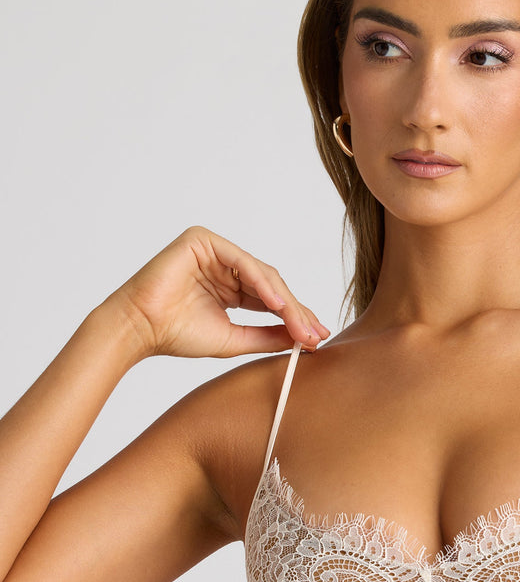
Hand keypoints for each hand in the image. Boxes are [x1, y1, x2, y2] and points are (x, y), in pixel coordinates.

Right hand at [101, 224, 329, 358]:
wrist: (141, 329)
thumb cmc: (178, 334)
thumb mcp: (235, 339)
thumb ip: (268, 336)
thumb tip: (305, 340)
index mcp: (230, 288)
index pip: (270, 300)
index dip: (295, 318)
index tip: (317, 339)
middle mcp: (224, 267)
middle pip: (271, 285)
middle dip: (296, 311)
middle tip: (315, 334)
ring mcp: (214, 251)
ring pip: (261, 273)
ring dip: (284, 300)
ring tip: (301, 324)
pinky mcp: (203, 240)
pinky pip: (242, 261)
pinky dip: (262, 283)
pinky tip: (278, 305)